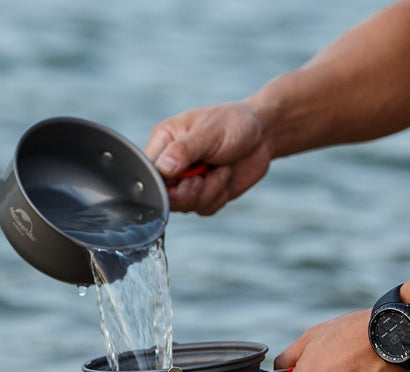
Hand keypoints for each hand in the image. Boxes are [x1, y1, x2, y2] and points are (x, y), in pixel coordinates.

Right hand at [144, 102, 271, 214]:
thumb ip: (183, 151)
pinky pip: (203, 209)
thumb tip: (162, 169)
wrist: (262, 135)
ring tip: (221, 168)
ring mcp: (186, 183)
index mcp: (163, 143)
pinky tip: (225, 176)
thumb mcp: (208, 132)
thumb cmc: (233, 124)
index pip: (147, 171)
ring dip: (208, 191)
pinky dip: (218, 196)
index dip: (162, 181)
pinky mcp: (203, 195)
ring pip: (184, 206)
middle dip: (188, 191)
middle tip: (204, 174)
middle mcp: (170, 165)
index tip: (183, 175)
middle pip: (163, 196)